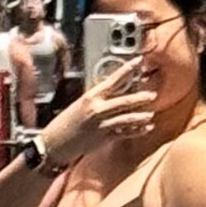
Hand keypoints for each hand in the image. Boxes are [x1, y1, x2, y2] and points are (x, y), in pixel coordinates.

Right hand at [41, 58, 155, 165]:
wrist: (52, 144)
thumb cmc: (63, 125)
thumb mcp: (78, 106)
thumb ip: (95, 101)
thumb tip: (110, 95)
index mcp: (90, 97)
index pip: (112, 80)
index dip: (127, 70)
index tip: (138, 62)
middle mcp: (96, 108)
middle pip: (123, 100)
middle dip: (140, 97)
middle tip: (152, 94)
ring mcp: (100, 124)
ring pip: (126, 117)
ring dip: (140, 116)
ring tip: (151, 114)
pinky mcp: (102, 138)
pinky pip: (123, 133)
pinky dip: (136, 130)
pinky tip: (146, 128)